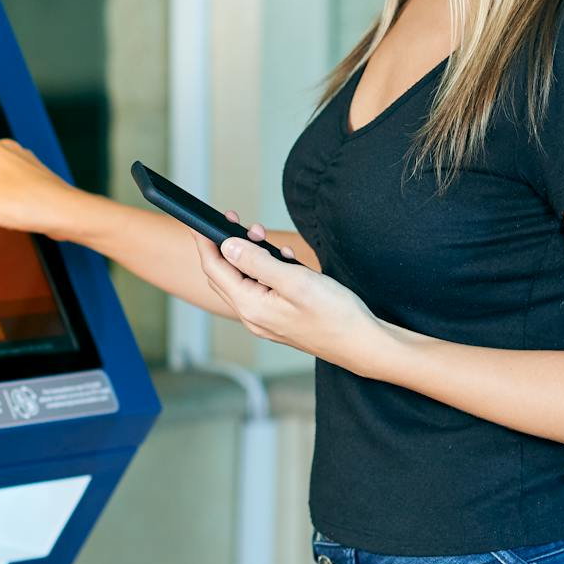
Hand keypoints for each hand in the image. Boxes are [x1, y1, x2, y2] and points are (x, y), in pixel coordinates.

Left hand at [192, 210, 388, 371]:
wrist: (363, 344)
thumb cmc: (335, 315)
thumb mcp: (296, 280)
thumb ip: (258, 262)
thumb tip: (228, 246)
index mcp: (251, 307)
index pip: (215, 270)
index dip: (205, 243)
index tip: (200, 221)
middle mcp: (253, 316)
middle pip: (224, 275)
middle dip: (226, 245)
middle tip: (235, 220)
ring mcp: (266, 318)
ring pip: (244, 280)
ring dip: (250, 255)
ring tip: (262, 235)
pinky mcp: (280, 317)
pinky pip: (262, 288)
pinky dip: (267, 269)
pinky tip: (284, 259)